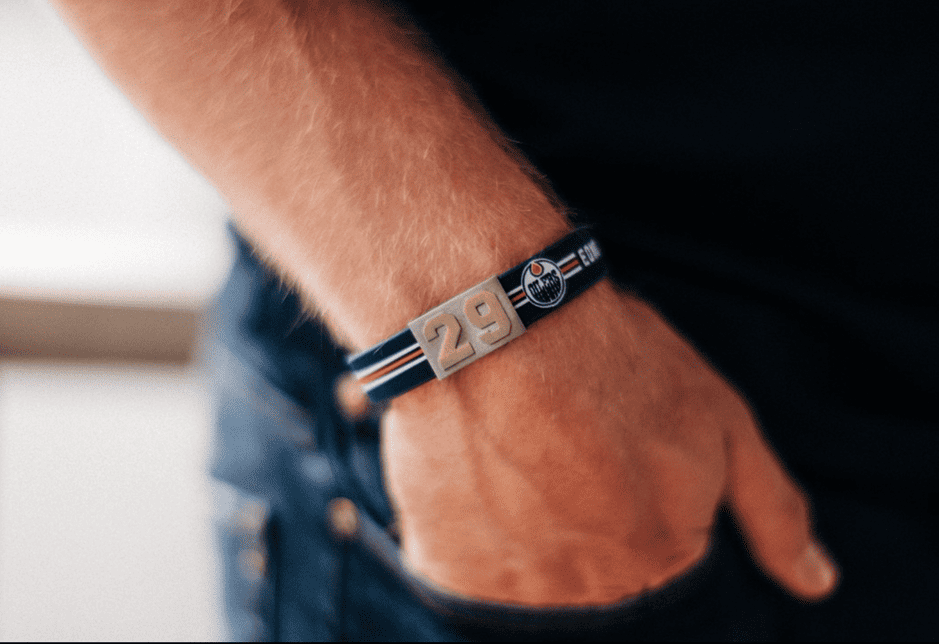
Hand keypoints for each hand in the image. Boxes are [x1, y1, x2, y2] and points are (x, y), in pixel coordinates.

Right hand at [378, 281, 837, 604]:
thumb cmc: (612, 362)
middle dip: (586, 529)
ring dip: (530, 537)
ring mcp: (521, 590)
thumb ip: (772, 510)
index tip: (610, 471)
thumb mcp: (721, 419)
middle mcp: (597, 594)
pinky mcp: (454, 572)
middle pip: (598, 587)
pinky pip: (473, 577)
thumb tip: (816, 583)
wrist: (496, 327)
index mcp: (665, 562)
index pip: (663, 579)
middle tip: (563, 458)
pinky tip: (482, 478)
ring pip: (535, 586)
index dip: (637, 517)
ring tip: (520, 463)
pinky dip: (477, 537)